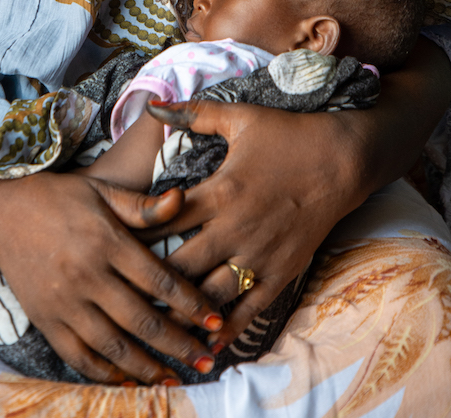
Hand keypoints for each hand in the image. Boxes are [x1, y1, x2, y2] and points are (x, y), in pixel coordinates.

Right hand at [0, 170, 223, 384]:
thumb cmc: (57, 196)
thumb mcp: (100, 190)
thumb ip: (142, 205)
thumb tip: (182, 198)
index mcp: (105, 240)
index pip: (159, 279)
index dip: (191, 303)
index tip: (216, 320)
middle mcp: (86, 274)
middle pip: (142, 319)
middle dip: (179, 343)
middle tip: (207, 359)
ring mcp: (63, 301)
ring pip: (114, 346)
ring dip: (148, 367)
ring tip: (175, 379)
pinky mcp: (45, 319)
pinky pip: (79, 356)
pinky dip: (105, 374)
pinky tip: (128, 382)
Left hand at [140, 99, 366, 346]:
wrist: (341, 160)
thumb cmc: (287, 135)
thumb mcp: (238, 117)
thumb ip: (191, 113)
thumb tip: (152, 105)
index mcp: (220, 191)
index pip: (165, 219)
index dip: (134, 234)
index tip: (109, 245)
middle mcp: (236, 229)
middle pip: (181, 266)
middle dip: (150, 282)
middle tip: (119, 296)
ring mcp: (259, 255)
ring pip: (211, 295)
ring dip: (182, 312)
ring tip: (150, 326)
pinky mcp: (281, 273)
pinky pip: (249, 309)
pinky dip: (225, 330)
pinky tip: (204, 345)